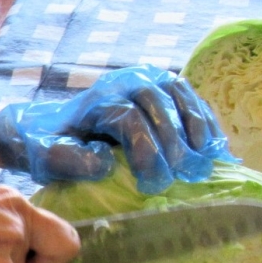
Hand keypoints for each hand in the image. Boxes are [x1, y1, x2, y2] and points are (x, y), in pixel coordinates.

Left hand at [0, 66, 236, 193]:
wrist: (51, 126)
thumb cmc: (52, 146)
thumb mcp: (48, 157)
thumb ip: (69, 160)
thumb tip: (106, 162)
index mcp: (97, 100)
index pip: (128, 118)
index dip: (146, 150)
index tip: (154, 183)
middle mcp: (123, 82)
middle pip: (157, 104)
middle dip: (175, 142)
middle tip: (186, 176)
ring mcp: (145, 79)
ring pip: (178, 94)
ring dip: (196, 127)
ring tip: (204, 161)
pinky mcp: (162, 86)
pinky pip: (190, 96)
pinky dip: (205, 120)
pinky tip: (213, 147)